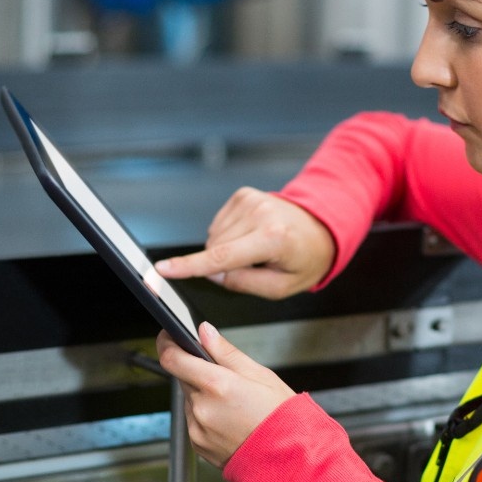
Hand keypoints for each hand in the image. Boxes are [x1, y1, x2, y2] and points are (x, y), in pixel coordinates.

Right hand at [154, 187, 336, 298]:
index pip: (222, 257)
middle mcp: (260, 214)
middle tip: (255, 264)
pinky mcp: (243, 195)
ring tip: (256, 249)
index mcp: (273, 239)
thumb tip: (212, 273)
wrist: (319, 228)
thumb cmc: (304, 259)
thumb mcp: (281, 287)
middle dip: (225, 264)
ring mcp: (250, 201)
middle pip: (215, 249)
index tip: (162, 270)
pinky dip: (229, 235)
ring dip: (227, 249)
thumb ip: (243, 283)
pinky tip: (249, 236)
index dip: (189, 266)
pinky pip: (219, 225)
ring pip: (214, 237)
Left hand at [156, 322, 295, 467]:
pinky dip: (206, 415)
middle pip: (183, 378)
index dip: (167, 343)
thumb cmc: (280, 416)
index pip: (172, 358)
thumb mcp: (260, 374)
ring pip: (190, 399)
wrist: (286, 457)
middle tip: (225, 379)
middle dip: (197, 372)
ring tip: (233, 404)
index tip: (169, 337)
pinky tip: (229, 419)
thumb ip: (226, 351)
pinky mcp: (197, 444)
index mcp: (217, 385)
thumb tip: (205, 332)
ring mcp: (197, 428)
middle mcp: (202, 408)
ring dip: (203, 395)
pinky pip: (194, 420)